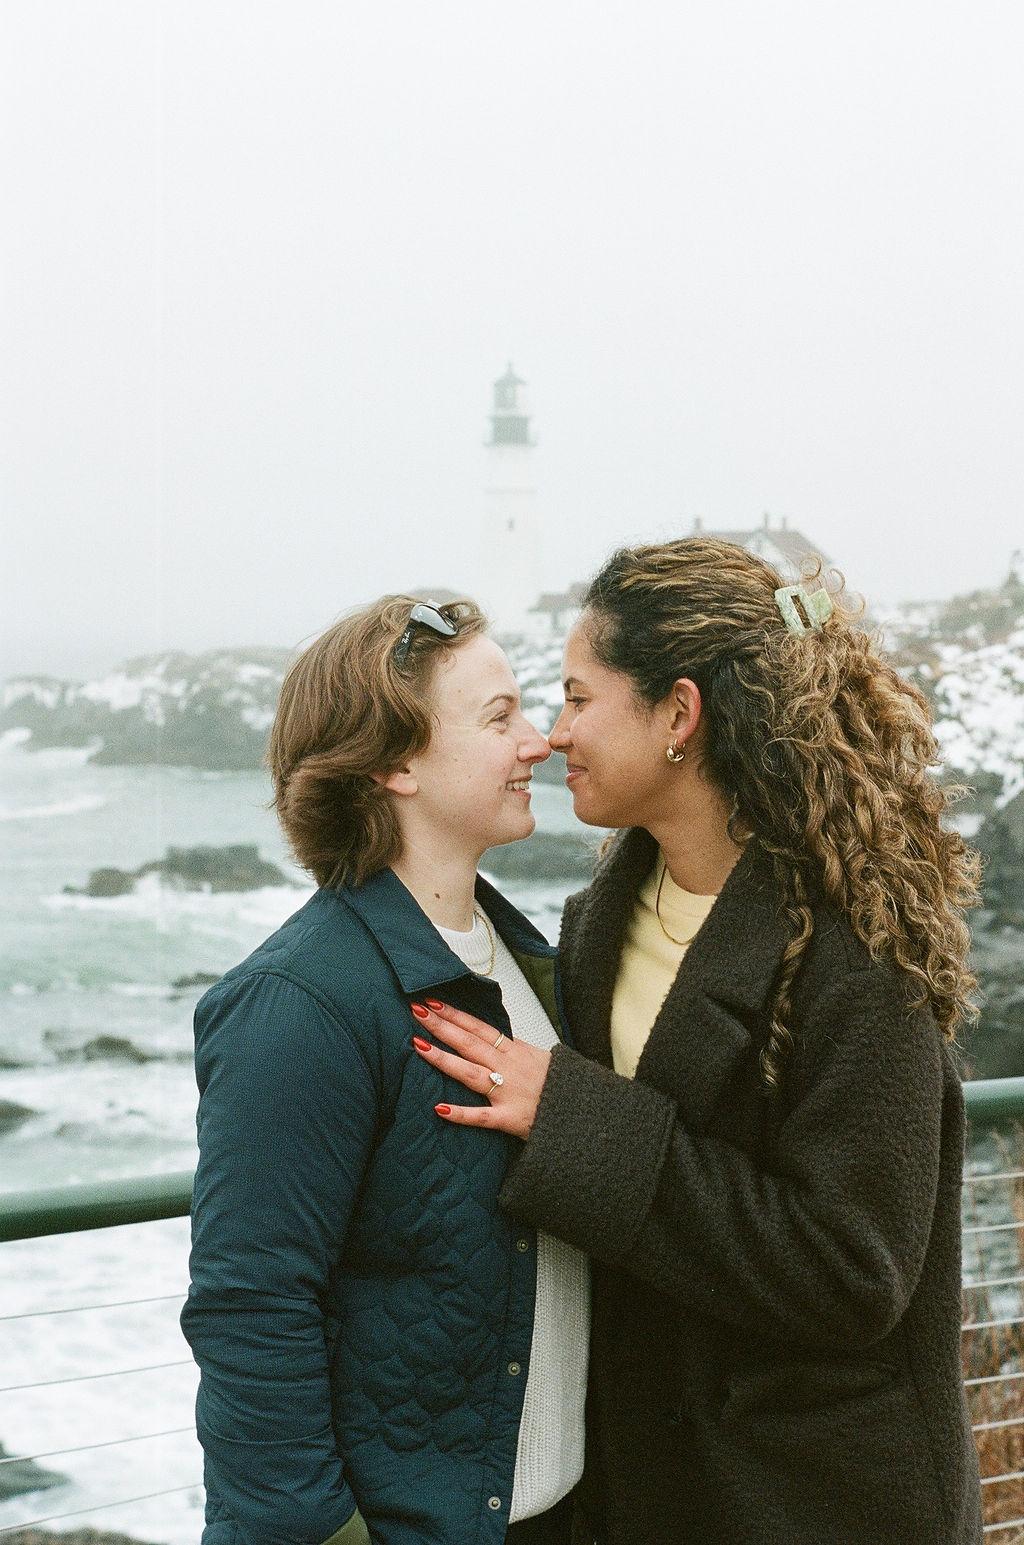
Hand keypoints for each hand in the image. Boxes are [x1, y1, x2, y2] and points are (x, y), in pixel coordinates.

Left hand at [410, 1000, 550, 1140]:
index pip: (479, 1028)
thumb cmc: (562, 1085)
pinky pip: (482, 1117)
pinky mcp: (510, 1119)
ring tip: (418, 1046)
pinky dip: (461, 1113)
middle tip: (416, 1011)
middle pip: (470, 1043)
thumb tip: (493, 1038)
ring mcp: (508, 1092)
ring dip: (444, 1059)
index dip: (455, 1015)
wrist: (587, 1111)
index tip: (432, 1002)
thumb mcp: (539, 1057)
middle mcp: (508, 1068)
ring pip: (470, 1073)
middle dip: (442, 1026)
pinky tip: (439, 1108)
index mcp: (515, 1051)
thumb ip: (514, 1049)